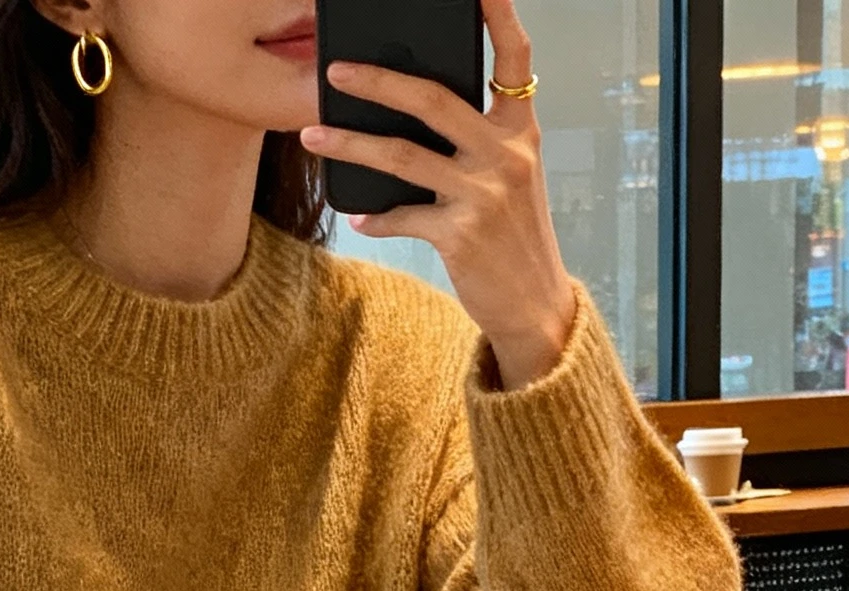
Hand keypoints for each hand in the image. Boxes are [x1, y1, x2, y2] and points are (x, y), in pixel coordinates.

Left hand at [301, 0, 576, 389]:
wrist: (535, 304)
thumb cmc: (515, 237)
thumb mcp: (510, 178)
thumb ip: (476, 141)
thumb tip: (413, 112)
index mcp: (520, 131)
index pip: (513, 58)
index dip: (498, 14)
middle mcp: (505, 155)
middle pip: (433, 99)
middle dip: (377, 81)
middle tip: (336, 70)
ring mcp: (483, 195)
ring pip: (403, 155)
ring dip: (351, 144)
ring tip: (312, 135)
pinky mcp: (460, 236)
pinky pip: (403, 215)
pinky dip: (377, 216)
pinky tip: (359, 216)